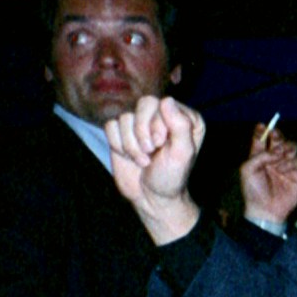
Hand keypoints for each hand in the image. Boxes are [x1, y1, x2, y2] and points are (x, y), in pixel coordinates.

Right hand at [105, 95, 204, 242]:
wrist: (150, 197)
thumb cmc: (171, 176)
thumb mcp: (182, 153)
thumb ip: (180, 126)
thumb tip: (167, 100)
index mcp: (185, 118)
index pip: (164, 103)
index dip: (157, 124)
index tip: (160, 145)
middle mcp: (163, 116)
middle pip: (144, 104)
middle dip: (142, 132)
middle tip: (150, 151)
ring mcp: (141, 123)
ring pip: (125, 117)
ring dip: (131, 145)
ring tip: (143, 160)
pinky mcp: (122, 132)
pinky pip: (111, 126)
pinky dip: (118, 144)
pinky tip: (129, 156)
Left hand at [240, 123, 296, 225]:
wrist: (266, 210)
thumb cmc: (253, 190)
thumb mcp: (247, 170)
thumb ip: (259, 156)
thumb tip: (275, 151)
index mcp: (259, 157)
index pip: (262, 140)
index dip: (262, 131)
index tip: (262, 126)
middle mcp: (274, 159)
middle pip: (279, 140)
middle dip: (277, 136)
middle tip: (274, 135)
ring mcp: (286, 166)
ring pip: (292, 147)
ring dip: (286, 148)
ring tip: (280, 155)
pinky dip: (291, 162)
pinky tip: (283, 169)